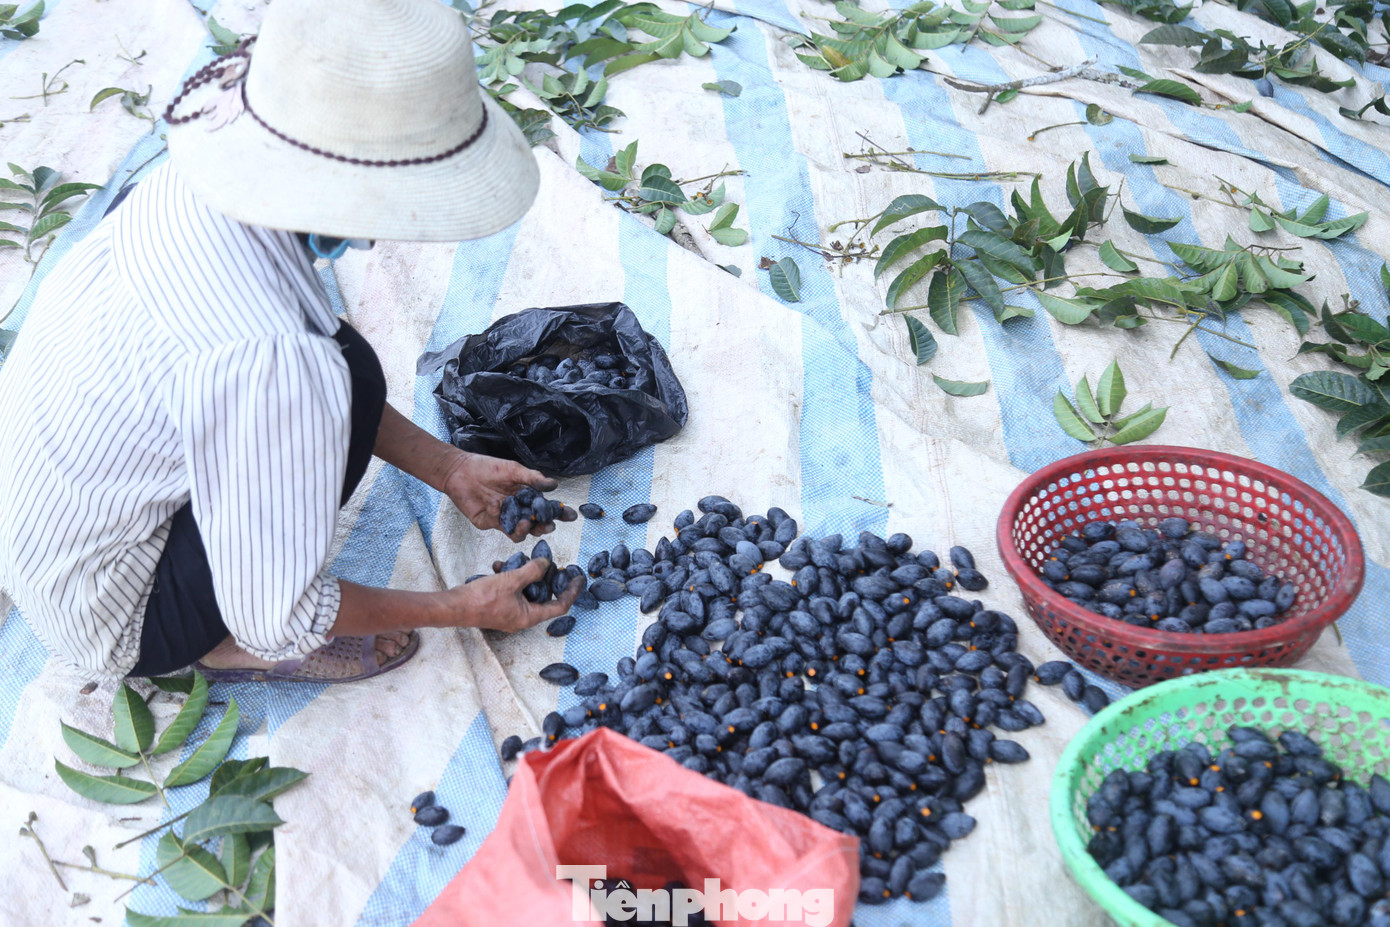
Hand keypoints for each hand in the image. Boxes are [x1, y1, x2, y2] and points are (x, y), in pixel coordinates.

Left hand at [441, 451, 576, 541]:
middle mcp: (518, 508)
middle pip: (537, 522)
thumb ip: (533, 479)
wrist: (460, 472)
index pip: (546, 506)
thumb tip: (554, 485)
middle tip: (549, 524)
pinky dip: (511, 526)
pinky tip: (506, 515)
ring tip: (528, 522)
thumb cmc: (487, 467)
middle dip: (546, 525)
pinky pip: (506, 530)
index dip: (559, 512)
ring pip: (523, 531)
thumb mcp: (513, 470)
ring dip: (529, 529)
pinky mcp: (491, 523)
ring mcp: (506, 518)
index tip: (570, 515)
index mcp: (527, 495)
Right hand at [448, 558, 578, 632]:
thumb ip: (531, 571)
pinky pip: (511, 593)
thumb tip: (546, 563)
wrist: (453, 607)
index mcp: (529, 617)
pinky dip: (510, 579)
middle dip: (547, 579)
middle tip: (550, 563)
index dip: (571, 592)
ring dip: (525, 575)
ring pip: (526, 593)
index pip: (560, 606)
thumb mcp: (511, 580)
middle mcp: (522, 619)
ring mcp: (510, 614)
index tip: (578, 577)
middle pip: (544, 598)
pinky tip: (500, 565)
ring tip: (521, 559)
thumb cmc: (482, 598)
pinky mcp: (498, 608)